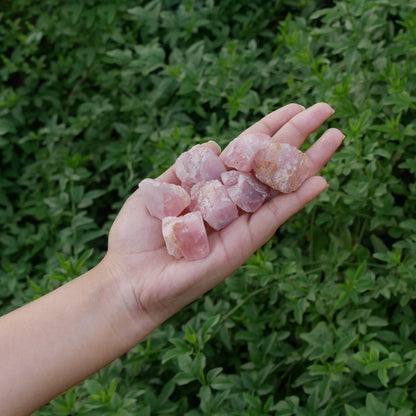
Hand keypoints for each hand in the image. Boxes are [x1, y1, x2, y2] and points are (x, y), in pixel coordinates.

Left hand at [103, 102, 343, 334]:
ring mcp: (239, 224)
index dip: (269, 128)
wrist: (129, 281)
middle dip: (297, 136)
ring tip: (336, 136)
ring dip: (309, 163)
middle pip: (269, 164)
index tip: (294, 108)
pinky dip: (296, 201)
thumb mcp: (156, 191)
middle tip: (326, 110)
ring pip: (279, 188)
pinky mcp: (242, 246)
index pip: (245, 152)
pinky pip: (273, 219)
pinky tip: (320, 180)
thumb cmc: (136, 238)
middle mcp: (230, 203)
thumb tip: (211, 143)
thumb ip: (184, 168)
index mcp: (210, 188)